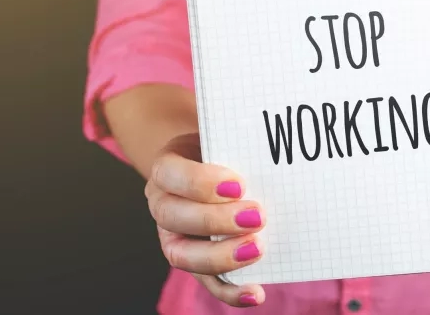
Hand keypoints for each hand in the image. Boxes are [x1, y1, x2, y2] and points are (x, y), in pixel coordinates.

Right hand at [145, 133, 265, 307]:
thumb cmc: (220, 150)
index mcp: (166, 168)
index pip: (171, 174)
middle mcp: (162, 203)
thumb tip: (267, 147)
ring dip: (221, 256)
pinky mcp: (194, 261)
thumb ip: (234, 141)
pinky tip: (255, 293)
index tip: (238, 184)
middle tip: (257, 216)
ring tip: (257, 249)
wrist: (208, 165)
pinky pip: (207, 282)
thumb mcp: (220, 137)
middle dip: (216, 220)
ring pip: (184, 255)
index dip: (200, 182)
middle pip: (175, 217)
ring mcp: (174, 236)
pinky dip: (230, 292)